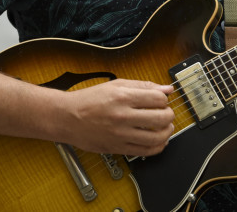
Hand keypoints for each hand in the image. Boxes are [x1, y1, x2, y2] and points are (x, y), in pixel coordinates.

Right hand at [60, 79, 174, 155]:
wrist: (67, 118)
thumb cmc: (89, 100)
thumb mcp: (115, 85)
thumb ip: (142, 86)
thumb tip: (166, 88)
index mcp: (123, 97)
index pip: (158, 99)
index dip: (164, 99)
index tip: (161, 100)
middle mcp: (123, 116)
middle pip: (161, 118)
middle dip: (169, 115)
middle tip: (166, 113)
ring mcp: (121, 135)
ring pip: (156, 138)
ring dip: (167, 132)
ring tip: (166, 127)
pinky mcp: (118, 148)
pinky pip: (145, 152)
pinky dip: (158, 147)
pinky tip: (158, 141)